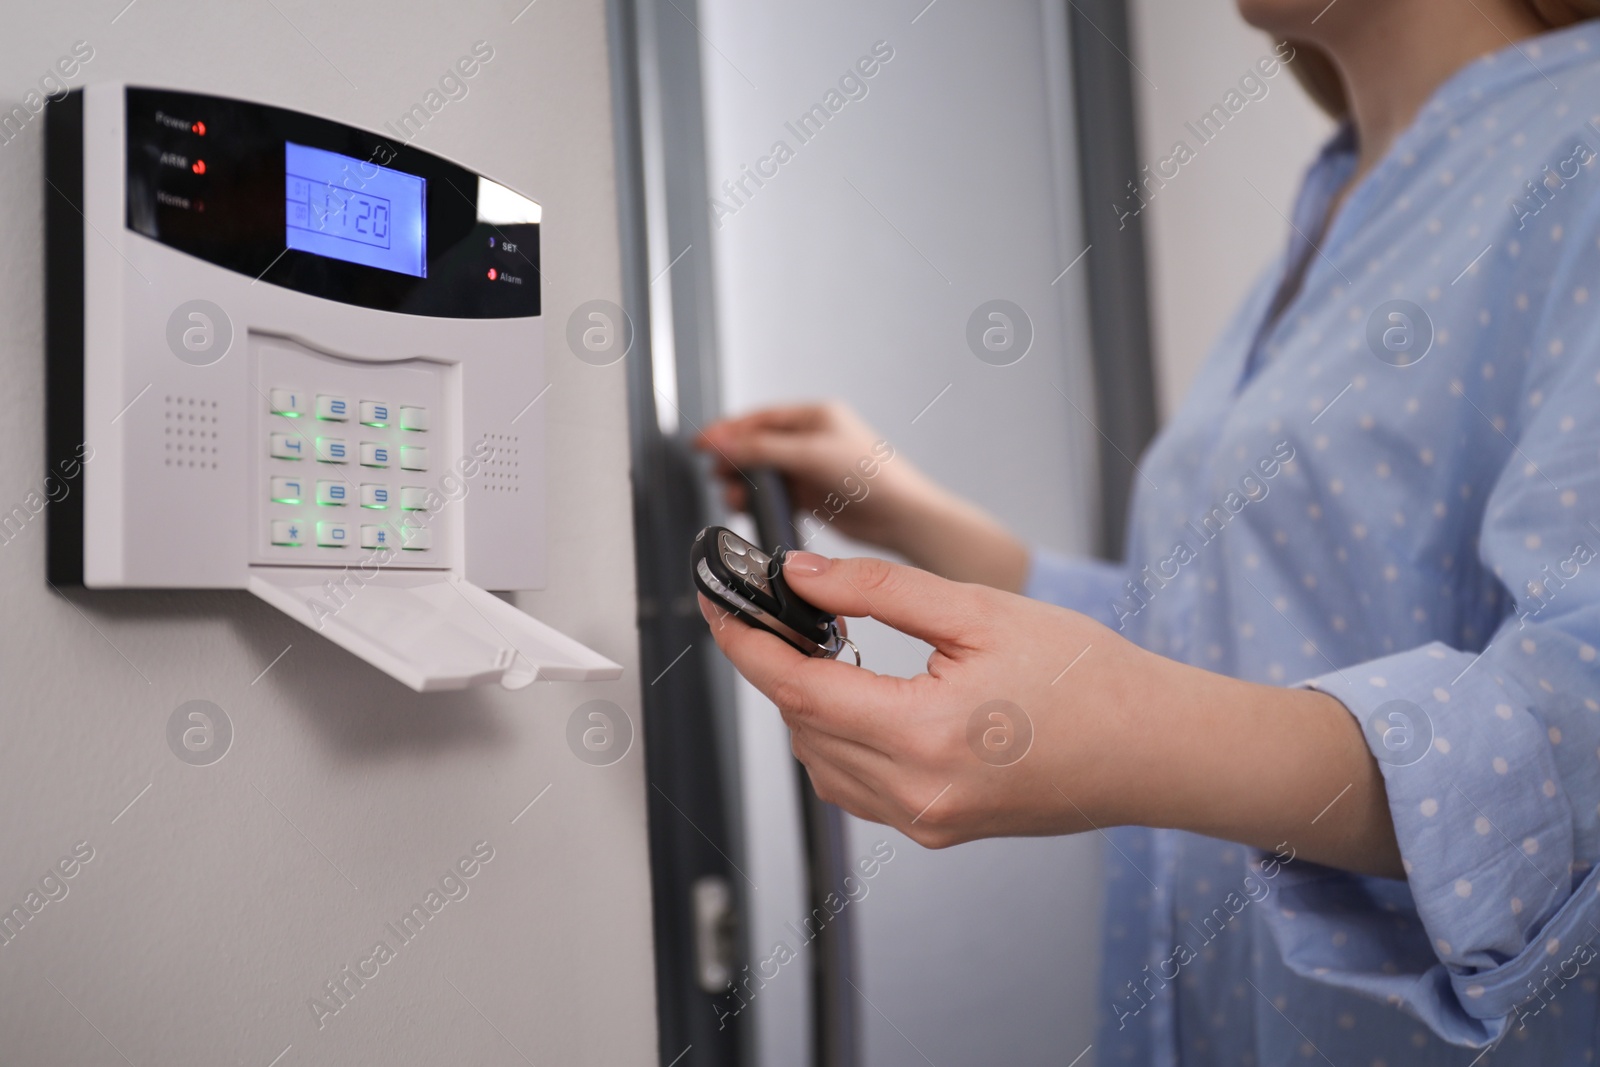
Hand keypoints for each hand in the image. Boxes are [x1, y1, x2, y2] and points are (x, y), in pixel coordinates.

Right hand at [695, 402, 919, 549]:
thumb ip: (763, 449)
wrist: (900, 516)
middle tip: (714, 473)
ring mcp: (812, 467)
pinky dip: (760, 500)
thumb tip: (723, 445)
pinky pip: (776, 494)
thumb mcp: (810, 454)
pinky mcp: (814, 494)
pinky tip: (748, 507)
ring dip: (744, 483)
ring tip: (732, 496)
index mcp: (815, 416)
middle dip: (733, 459)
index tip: (700, 443)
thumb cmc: (872, 477)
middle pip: (758, 444)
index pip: (759, 419)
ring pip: (765, 472)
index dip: (727, 430)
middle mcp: (812, 439)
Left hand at [699, 551, 1403, 876]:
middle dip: (774, 669)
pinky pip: (857, 788)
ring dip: (805, 708)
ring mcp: (927, 821)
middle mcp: (917, 795)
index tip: (717, 607)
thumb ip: (879, 591)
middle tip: (769, 613)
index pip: (796, 690)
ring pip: (821, 764)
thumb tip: (801, 577)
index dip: (745, 645)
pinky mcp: (940, 829)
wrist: (1157, 748)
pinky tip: (860, 701)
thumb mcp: (979, 612)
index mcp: (924, 737)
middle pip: (801, 728)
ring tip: (820, 650)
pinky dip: (839, 742)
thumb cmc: (1090, 678)